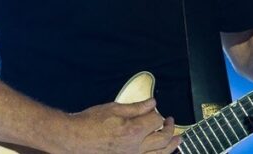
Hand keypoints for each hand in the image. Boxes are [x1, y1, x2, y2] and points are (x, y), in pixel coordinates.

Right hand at [60, 98, 179, 153]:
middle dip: (170, 128)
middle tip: (171, 122)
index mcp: (133, 131)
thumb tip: (153, 103)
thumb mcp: (114, 108)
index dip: (157, 113)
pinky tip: (161, 152)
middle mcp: (136, 147)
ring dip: (171, 146)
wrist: (75, 139)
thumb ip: (137, 107)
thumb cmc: (90, 123)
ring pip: (160, 153)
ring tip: (178, 140)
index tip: (155, 109)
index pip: (156, 120)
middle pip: (162, 138)